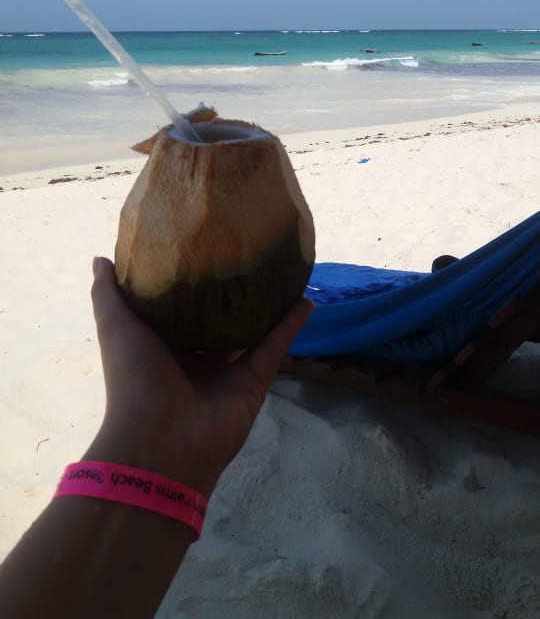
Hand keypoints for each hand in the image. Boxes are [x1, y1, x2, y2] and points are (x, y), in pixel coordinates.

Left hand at [88, 257, 313, 495]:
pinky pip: (275, 347)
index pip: (180, 308)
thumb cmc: (135, 378)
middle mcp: (197, 357)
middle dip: (232, 293)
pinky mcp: (254, 381)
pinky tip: (306, 299)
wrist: (161, 438)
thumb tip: (101, 258)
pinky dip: (291, 326)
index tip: (202, 249)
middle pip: (219, 319)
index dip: (190, 282)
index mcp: (164, 344)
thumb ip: (108, 294)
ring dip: (267, 305)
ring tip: (282, 272)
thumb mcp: (116, 328)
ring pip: (252, 331)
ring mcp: (228, 371)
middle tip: (247, 255)